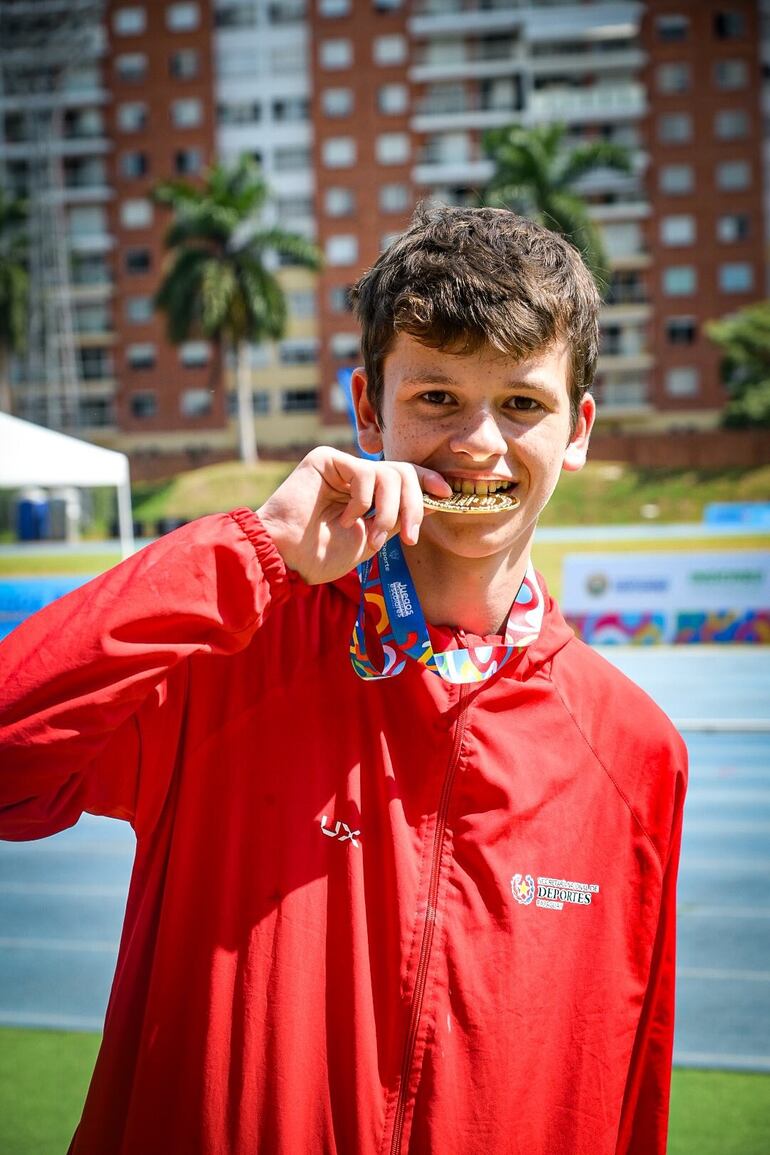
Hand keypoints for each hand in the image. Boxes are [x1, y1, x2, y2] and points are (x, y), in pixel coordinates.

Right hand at [256, 447, 451, 584]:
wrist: (289, 559)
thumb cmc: (323, 555)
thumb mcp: (372, 538)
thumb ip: (398, 518)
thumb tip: (432, 501)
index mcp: (366, 493)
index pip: (403, 477)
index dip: (427, 481)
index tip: (447, 494)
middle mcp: (355, 476)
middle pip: (403, 472)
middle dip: (413, 505)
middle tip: (410, 535)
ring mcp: (340, 465)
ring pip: (388, 473)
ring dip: (389, 510)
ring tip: (374, 535)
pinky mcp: (325, 459)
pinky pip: (364, 472)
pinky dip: (363, 502)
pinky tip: (346, 519)